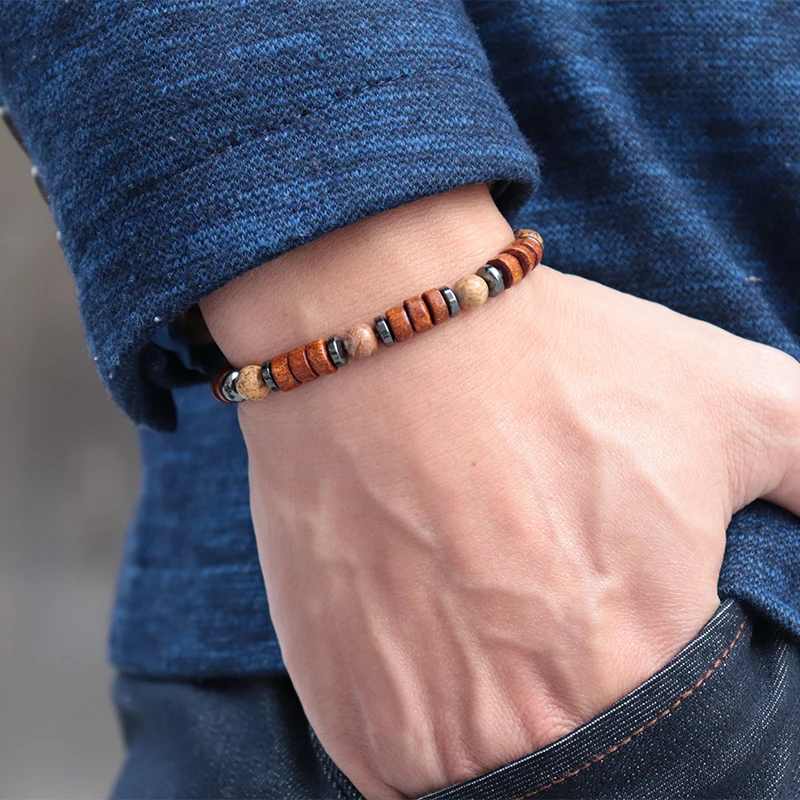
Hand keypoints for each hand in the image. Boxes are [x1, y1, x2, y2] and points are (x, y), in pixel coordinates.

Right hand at [201, 185, 799, 798]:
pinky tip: (439, 653)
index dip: (669, 711)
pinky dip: (433, 739)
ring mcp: (419, 732)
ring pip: (493, 789)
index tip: (642, 663)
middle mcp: (525, 729)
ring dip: (508, 737)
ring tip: (500, 644)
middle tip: (567, 642)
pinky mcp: (344, 709)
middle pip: (588, 779)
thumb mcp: (733, 398)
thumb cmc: (552, 362)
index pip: (688, 766)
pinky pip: (406, 779)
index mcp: (639, 671)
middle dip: (590, 722)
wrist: (377, 336)